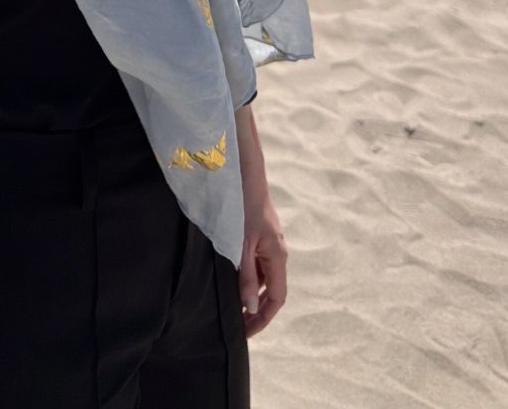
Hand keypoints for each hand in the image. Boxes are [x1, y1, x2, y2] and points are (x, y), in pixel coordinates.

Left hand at [234, 103, 287, 337]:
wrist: (244, 173)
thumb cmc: (243, 206)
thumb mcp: (241, 245)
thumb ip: (245, 277)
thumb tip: (249, 307)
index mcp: (277, 257)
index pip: (275, 299)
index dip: (262, 319)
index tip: (245, 333)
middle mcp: (276, 253)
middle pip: (270, 291)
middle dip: (255, 311)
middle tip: (236, 325)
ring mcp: (268, 243)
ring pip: (262, 278)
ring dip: (250, 294)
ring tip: (231, 307)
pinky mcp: (259, 235)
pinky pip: (256, 264)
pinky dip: (246, 277)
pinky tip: (231, 280)